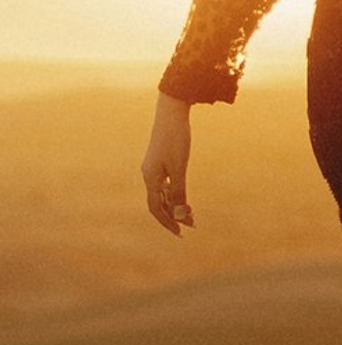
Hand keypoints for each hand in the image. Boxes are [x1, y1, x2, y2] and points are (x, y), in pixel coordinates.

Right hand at [142, 94, 194, 234]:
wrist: (172, 111)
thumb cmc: (176, 138)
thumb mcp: (180, 167)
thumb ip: (179, 192)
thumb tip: (179, 216)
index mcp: (150, 178)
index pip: (156, 208)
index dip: (168, 222)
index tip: (181, 232)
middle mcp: (148, 174)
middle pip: (159, 202)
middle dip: (173, 215)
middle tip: (191, 224)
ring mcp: (152, 167)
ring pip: (162, 193)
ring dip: (174, 204)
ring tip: (190, 213)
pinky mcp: (159, 159)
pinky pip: (164, 183)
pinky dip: (173, 192)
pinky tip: (182, 196)